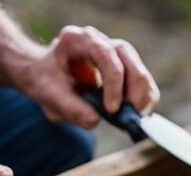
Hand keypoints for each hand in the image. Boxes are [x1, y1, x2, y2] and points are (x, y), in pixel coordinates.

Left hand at [15, 26, 158, 127]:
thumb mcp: (49, 96)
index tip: (112, 110)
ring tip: (134, 118)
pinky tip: (136, 115)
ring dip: (143, 97)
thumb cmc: (46, 82)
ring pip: (140, 70)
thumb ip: (69, 107)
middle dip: (135, 90)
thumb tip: (95, 120)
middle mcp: (100, 41)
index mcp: (78, 40)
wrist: (47, 77)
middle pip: (128, 59)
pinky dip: (144, 100)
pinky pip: (143, 83)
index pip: (106, 55)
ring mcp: (115, 53)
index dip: (114, 82)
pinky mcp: (125, 68)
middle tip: (131, 116)